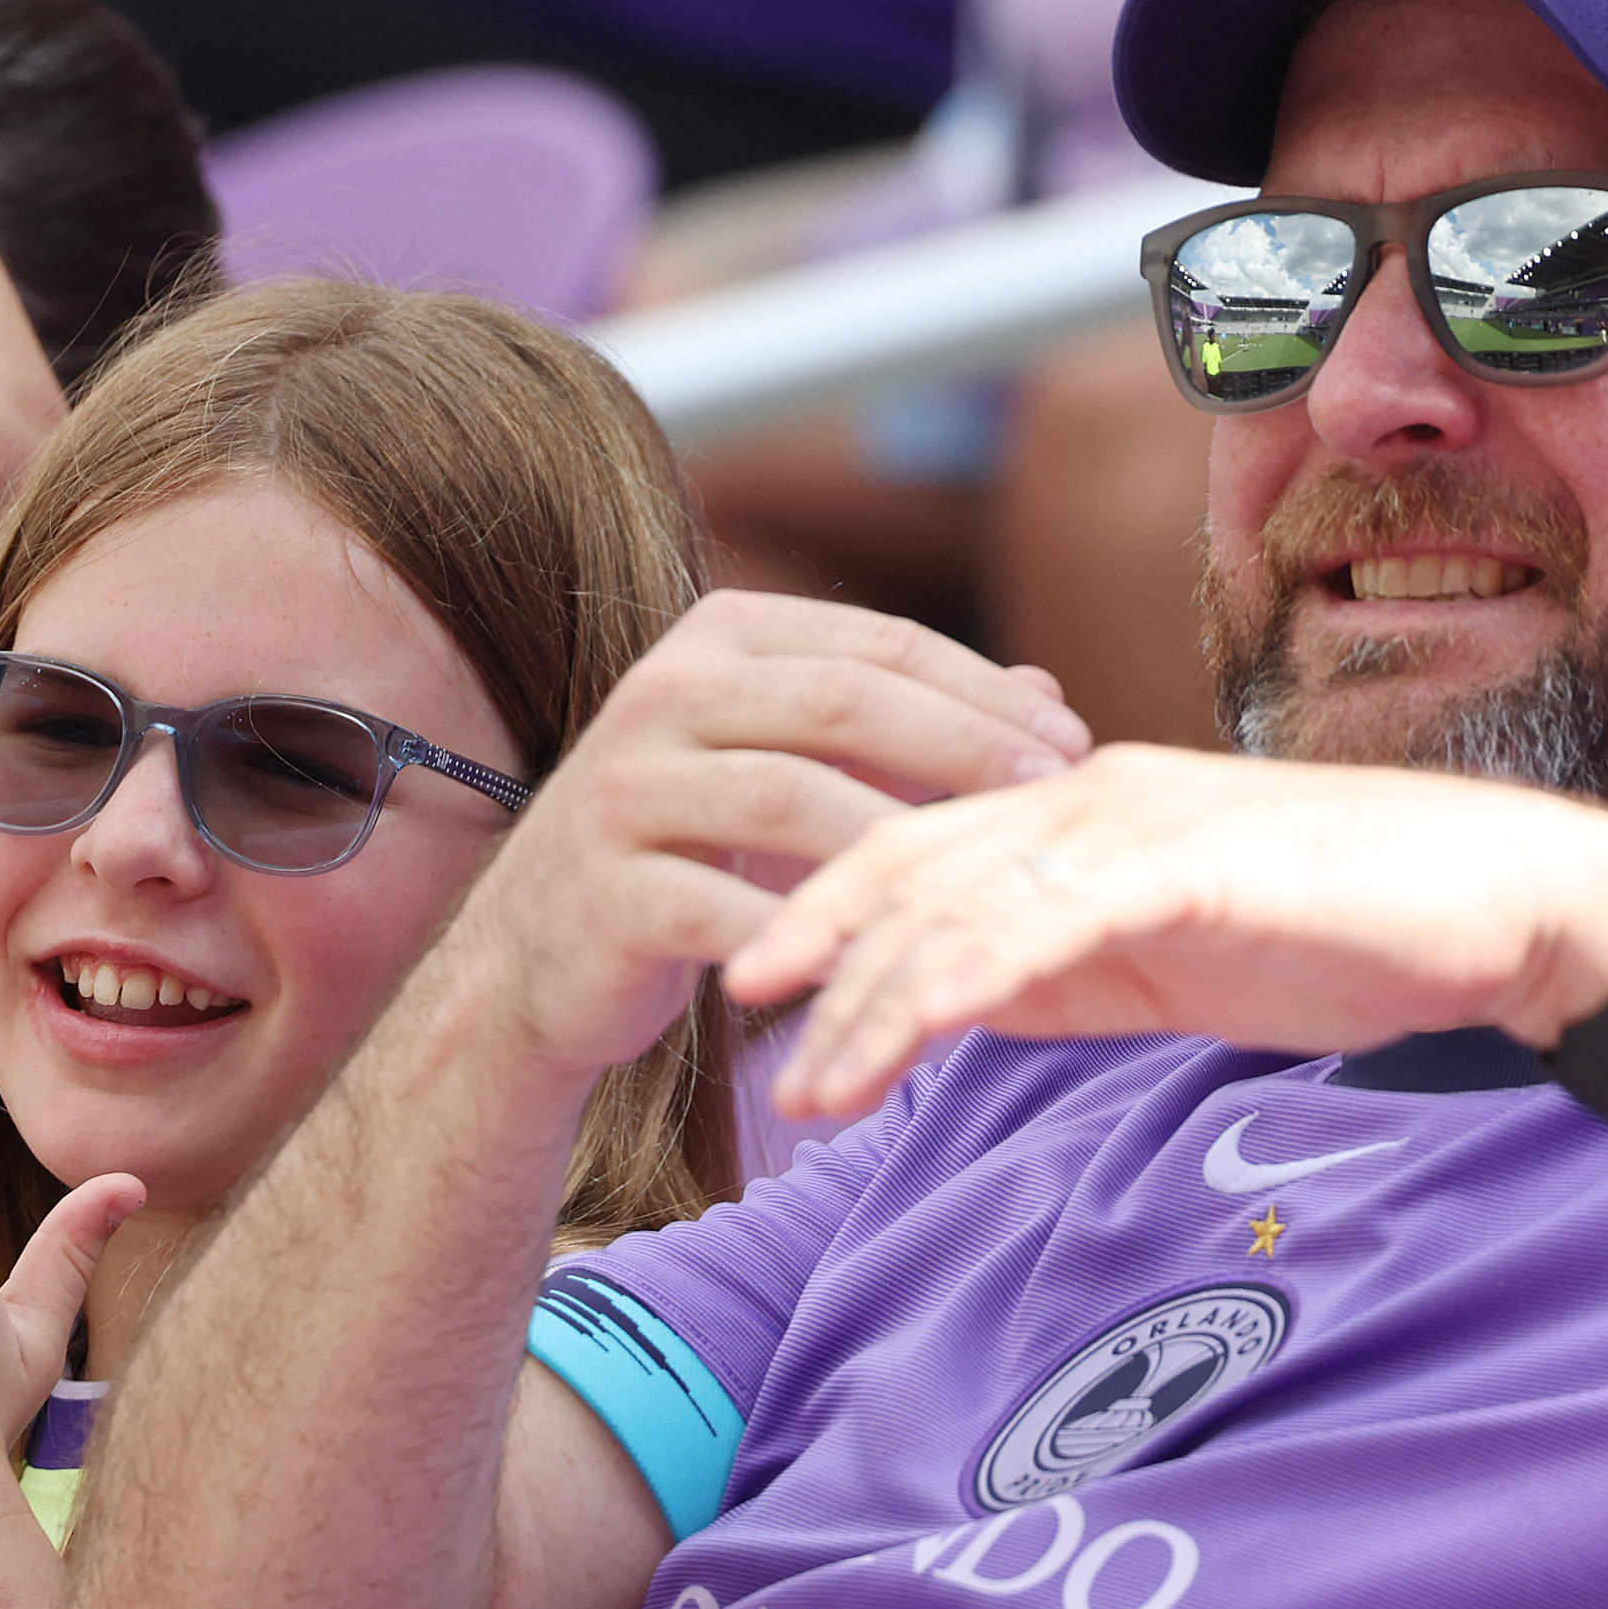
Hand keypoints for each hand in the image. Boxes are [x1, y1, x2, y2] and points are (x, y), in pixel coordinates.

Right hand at [443, 590, 1089, 1083]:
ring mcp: (623, 789)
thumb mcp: (794, 769)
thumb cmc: (692, 855)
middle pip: (839, 702)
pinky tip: (890, 968)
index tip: (1071, 744)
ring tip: (984, 882)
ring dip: (899, 842)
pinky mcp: (606, 891)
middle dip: (961, 746)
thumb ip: (905, 726)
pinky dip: (813, 941)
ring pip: (788, 798)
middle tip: (1052, 797)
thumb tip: (1049, 696)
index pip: (874, 645)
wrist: (536, 959)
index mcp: (715, 640)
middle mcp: (659, 694)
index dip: (981, 690)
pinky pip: (727, 910)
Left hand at [728, 746, 1607, 1119]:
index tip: (744, 976)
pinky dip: (954, 981)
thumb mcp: (1161, 955)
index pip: (915, 849)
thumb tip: (947, 1008)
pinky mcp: (1187, 866)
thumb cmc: (1342, 931)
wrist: (1508, 910)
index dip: (819, 907)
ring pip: (955, 904)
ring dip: (864, 997)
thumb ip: (1055, 966)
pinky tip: (900, 1035)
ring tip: (800, 1084)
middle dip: (808, 944)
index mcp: (1077, 812)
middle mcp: (1089, 798)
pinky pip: (1039, 925)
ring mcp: (1136, 825)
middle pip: (906, 865)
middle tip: (727, 1011)